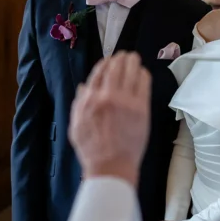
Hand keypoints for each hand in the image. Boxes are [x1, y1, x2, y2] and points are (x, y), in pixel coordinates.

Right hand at [69, 53, 150, 185]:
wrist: (111, 165)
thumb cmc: (92, 150)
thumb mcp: (76, 126)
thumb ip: (79, 104)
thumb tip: (84, 88)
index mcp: (90, 100)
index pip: (98, 73)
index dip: (105, 63)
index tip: (109, 60)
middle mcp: (107, 96)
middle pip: (115, 68)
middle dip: (120, 59)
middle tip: (125, 55)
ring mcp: (125, 101)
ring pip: (131, 72)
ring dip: (133, 62)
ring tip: (134, 58)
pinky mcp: (141, 108)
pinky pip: (143, 84)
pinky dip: (143, 75)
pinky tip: (143, 73)